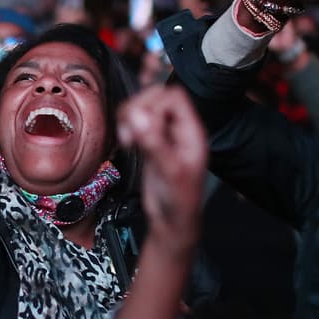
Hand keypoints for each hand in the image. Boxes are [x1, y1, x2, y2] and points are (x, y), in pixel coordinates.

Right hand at [117, 84, 207, 254]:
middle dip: (138, 110)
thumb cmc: (179, 201)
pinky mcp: (149, 143)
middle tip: (130, 134)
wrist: (171, 221)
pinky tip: (127, 143)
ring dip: (129, 117)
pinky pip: (136, 122)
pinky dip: (127, 127)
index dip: (154, 104)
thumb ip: (154, 143)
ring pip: (143, 107)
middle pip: (156, 97)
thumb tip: (138, 117)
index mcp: (191, 132)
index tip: (141, 125)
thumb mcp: (169, 172)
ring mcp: (163, 135)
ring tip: (127, 139)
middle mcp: (178, 130)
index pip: (174, 97)